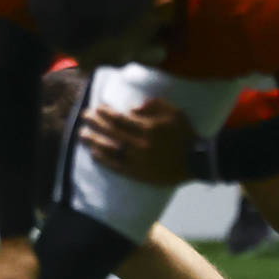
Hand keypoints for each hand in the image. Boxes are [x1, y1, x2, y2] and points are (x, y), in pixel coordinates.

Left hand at [79, 97, 194, 184]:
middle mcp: (140, 144)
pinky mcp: (138, 174)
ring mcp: (138, 160)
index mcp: (148, 128)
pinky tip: (94, 154)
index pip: (120, 119)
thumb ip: (154, 105)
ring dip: (94, 141)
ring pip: (110, 150)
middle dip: (96, 123)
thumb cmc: (185, 133)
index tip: (97, 108)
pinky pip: (117, 166)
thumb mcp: (174, 112)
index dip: (106, 113)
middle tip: (84, 116)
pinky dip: (104, 160)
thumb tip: (131, 109)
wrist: (196, 160)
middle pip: (112, 132)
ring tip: (82, 134)